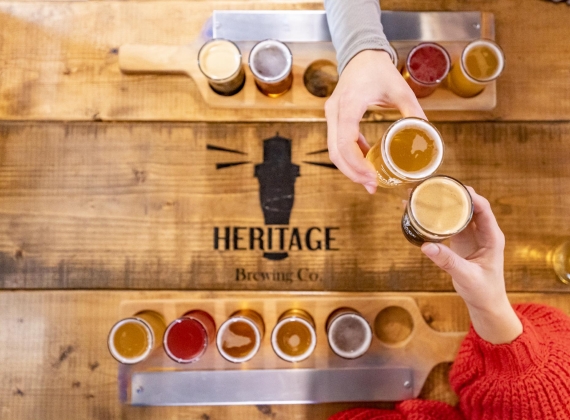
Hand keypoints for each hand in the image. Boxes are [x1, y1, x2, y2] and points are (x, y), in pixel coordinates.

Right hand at [325, 50, 425, 193]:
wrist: (361, 54)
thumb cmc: (378, 69)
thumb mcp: (400, 89)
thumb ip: (413, 111)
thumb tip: (427, 135)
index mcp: (349, 104)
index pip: (346, 142)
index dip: (357, 164)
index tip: (372, 177)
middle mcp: (334, 111)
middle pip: (336, 152)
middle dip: (353, 173)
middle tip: (372, 186)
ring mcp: (331, 115)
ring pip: (333, 150)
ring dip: (350, 168)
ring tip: (369, 180)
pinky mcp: (334, 118)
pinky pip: (337, 143)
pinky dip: (350, 157)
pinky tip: (366, 163)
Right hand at [421, 187, 522, 343]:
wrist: (485, 304)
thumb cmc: (483, 291)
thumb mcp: (466, 276)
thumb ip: (447, 261)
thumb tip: (426, 246)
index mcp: (492, 237)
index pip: (483, 208)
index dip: (469, 196)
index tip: (451, 189)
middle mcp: (482, 232)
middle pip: (468, 205)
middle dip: (450, 194)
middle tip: (430, 188)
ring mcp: (471, 235)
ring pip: (457, 212)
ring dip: (441, 204)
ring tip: (421, 196)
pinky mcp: (460, 241)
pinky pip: (449, 223)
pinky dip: (437, 217)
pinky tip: (422, 213)